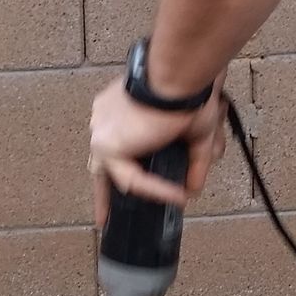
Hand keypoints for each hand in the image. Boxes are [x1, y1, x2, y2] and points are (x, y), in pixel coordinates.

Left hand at [88, 77, 224, 225]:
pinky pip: (133, 179)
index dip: (116, 167)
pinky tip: (179, 196)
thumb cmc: (189, 91)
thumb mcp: (195, 132)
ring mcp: (102, 133)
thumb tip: (193, 190)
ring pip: (118, 175)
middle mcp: (105, 120)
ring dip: (147, 192)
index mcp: (118, 110)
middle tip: (105, 220)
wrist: (181, 75)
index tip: (116, 187)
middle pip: (99, 166)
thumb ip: (194, 162)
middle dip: (103, 195)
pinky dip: (158, 189)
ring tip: (175, 202)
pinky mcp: (108, 146)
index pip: (111, 145)